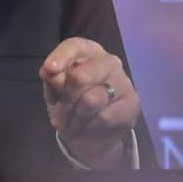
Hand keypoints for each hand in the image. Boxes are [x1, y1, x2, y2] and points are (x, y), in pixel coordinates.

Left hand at [40, 38, 140, 168]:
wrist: (91, 135)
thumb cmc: (70, 104)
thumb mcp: (54, 92)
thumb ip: (52, 80)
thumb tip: (51, 72)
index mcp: (88, 52)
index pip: (76, 46)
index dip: (62, 57)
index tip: (49, 69)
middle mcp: (109, 61)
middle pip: (81, 77)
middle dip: (65, 101)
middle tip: (59, 118)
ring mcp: (123, 81)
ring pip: (92, 100)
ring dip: (75, 119)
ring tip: (72, 125)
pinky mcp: (133, 103)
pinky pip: (104, 117)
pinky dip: (90, 128)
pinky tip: (88, 128)